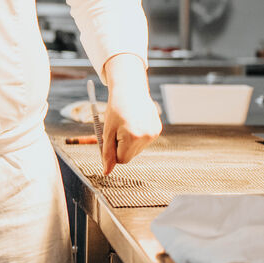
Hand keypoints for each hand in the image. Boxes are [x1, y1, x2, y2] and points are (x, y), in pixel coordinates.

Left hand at [102, 54, 160, 175]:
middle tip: (117, 129)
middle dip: (121, 146)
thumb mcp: (107, 130)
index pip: (121, 160)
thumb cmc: (115, 109)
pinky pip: (144, 141)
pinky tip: (135, 122)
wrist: (130, 89)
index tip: (110, 139)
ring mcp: (154, 134)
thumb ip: (107, 153)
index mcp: (132, 137)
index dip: (113, 151)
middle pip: (130, 155)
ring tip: (126, 124)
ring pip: (137, 149)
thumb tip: (106, 172)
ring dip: (129, 141)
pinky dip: (137, 135)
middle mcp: (146, 137)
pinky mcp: (157, 130)